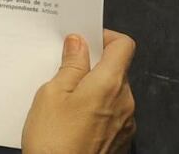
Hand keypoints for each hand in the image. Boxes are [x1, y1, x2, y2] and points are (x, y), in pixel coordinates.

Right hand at [22, 30, 136, 153]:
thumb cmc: (53, 140)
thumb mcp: (52, 93)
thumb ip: (71, 65)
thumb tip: (78, 43)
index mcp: (110, 83)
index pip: (124, 45)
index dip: (106, 37)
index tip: (86, 41)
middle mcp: (125, 102)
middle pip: (118, 70)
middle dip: (94, 66)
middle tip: (66, 71)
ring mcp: (126, 124)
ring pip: (114, 93)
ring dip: (95, 90)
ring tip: (65, 101)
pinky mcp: (121, 141)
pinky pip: (113, 115)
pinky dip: (97, 110)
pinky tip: (73, 120)